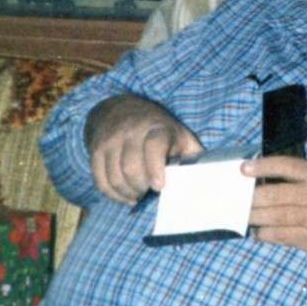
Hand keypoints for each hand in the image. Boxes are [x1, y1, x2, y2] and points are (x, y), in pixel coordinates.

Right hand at [85, 94, 202, 203]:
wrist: (122, 110)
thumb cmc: (159, 130)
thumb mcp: (180, 135)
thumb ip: (193, 154)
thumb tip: (211, 177)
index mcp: (157, 127)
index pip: (154, 145)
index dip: (155, 167)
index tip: (159, 186)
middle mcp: (131, 131)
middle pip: (131, 168)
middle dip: (142, 186)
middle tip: (150, 189)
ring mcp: (110, 140)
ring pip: (115, 177)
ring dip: (128, 193)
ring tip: (139, 193)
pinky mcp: (96, 150)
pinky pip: (100, 181)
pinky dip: (113, 194)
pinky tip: (125, 195)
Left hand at [243, 157, 306, 284]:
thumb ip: (303, 180)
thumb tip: (267, 179)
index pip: (287, 166)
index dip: (263, 166)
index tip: (244, 168)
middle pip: (275, 195)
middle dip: (252, 197)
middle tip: (235, 198)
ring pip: (275, 217)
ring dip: (255, 217)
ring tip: (242, 215)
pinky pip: (282, 237)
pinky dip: (266, 234)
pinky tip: (258, 232)